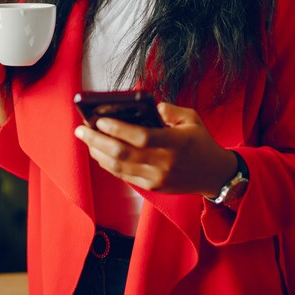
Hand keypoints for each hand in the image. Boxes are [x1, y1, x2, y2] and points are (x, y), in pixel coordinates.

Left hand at [75, 102, 237, 195]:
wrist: (213, 175)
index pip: (141, 137)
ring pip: (118, 167)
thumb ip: (170, 110)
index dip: (117, 129)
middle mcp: (163, 163)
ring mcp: (156, 179)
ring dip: (98, 152)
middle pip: (122, 154)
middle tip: (80, 129)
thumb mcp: (192, 118)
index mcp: (175, 143)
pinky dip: (108, 163)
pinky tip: (99, 151)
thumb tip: (150, 106)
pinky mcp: (151, 187)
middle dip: (97, 140)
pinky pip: (123, 175)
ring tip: (86, 138)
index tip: (99, 119)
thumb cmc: (201, 142)